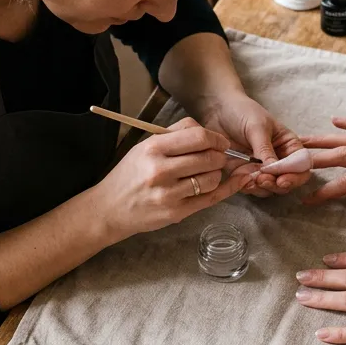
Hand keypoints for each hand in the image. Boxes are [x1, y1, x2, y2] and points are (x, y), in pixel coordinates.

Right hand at [94, 117, 252, 236]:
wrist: (109, 208)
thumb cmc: (129, 175)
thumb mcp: (144, 147)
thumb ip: (174, 134)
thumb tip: (206, 132)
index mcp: (153, 148)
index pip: (197, 136)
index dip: (216, 138)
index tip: (220, 142)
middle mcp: (160, 170)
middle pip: (208, 157)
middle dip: (220, 156)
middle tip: (219, 157)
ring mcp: (169, 194)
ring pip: (211, 179)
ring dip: (218, 174)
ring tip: (210, 172)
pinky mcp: (176, 212)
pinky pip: (210, 199)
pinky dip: (227, 189)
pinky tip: (236, 182)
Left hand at [197, 93, 308, 196]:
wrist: (219, 109)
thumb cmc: (243, 111)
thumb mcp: (257, 127)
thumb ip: (265, 149)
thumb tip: (272, 170)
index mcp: (288, 145)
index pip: (301, 166)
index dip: (295, 176)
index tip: (282, 180)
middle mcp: (278, 159)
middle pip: (287, 181)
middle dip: (276, 184)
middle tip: (262, 179)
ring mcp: (261, 168)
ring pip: (269, 188)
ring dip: (262, 188)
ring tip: (251, 180)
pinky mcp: (244, 172)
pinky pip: (250, 186)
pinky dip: (248, 187)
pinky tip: (241, 181)